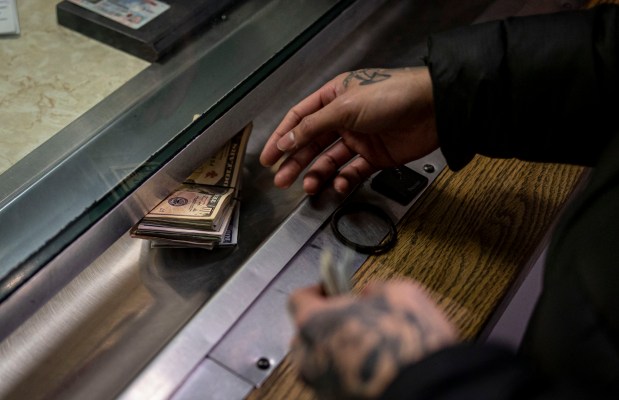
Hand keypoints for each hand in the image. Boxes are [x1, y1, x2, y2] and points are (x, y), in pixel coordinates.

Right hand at [260, 67, 437, 193]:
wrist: (432, 109)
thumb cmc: (391, 95)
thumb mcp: (344, 107)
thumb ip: (313, 126)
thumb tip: (286, 140)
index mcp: (333, 97)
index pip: (299, 119)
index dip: (282, 137)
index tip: (268, 157)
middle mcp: (344, 117)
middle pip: (312, 143)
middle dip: (295, 162)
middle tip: (281, 180)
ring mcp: (359, 138)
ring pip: (330, 160)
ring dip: (317, 174)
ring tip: (307, 187)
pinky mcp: (375, 156)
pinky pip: (353, 171)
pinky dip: (344, 180)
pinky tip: (338, 185)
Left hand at [288, 280, 457, 398]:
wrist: (426, 391)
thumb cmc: (408, 345)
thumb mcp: (399, 293)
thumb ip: (374, 289)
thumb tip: (372, 293)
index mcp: (314, 323)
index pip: (298, 298)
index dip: (318, 291)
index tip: (333, 290)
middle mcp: (309, 358)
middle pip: (307, 332)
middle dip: (328, 323)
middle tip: (356, 317)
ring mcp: (320, 386)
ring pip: (321, 360)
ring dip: (338, 349)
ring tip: (371, 345)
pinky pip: (336, 380)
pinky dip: (350, 371)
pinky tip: (375, 366)